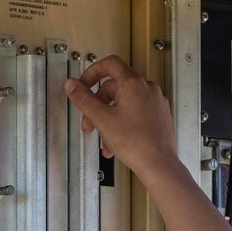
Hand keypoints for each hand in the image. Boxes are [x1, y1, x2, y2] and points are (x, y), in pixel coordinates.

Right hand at [64, 56, 176, 175]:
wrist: (159, 165)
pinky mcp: (159, 116)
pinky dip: (123, 124)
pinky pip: (136, 114)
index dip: (92, 73)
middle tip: (89, 124)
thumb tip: (72, 85)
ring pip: (124, 104)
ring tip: (104, 140)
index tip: (83, 85)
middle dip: (98, 107)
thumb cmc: (136, 144)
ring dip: (109, 120)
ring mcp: (156, 102)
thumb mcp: (102, 120)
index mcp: (134, 84)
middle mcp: (148, 89)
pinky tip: (117, 143)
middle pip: (115, 88)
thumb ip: (84, 99)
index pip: (110, 64)